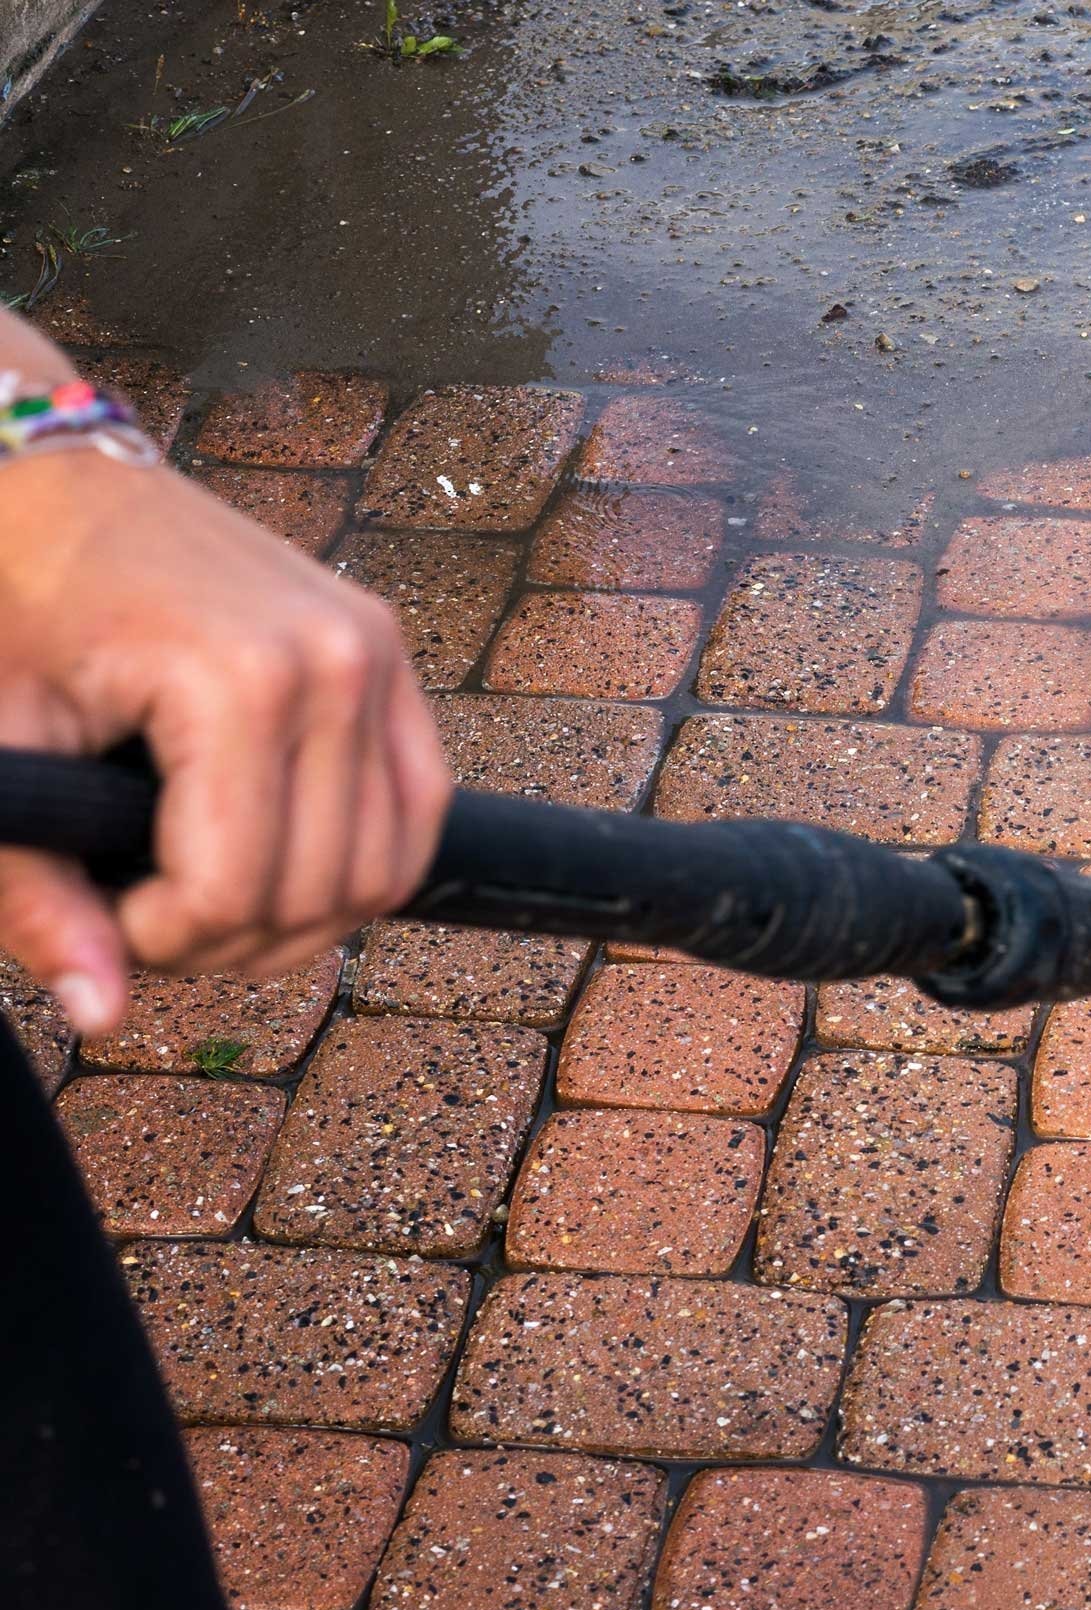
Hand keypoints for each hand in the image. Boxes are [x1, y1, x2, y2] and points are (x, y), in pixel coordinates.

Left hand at [0, 445, 449, 1037]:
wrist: (58, 484)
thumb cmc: (13, 603)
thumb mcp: (0, 745)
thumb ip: (36, 891)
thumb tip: (101, 1013)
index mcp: (238, 677)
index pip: (239, 884)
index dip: (168, 938)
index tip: (109, 915)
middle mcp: (337, 666)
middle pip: (319, 891)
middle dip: (232, 939)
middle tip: (151, 919)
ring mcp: (380, 659)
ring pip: (382, 870)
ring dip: (301, 919)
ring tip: (212, 896)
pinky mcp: (395, 662)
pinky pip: (417, 811)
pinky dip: (358, 867)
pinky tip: (277, 865)